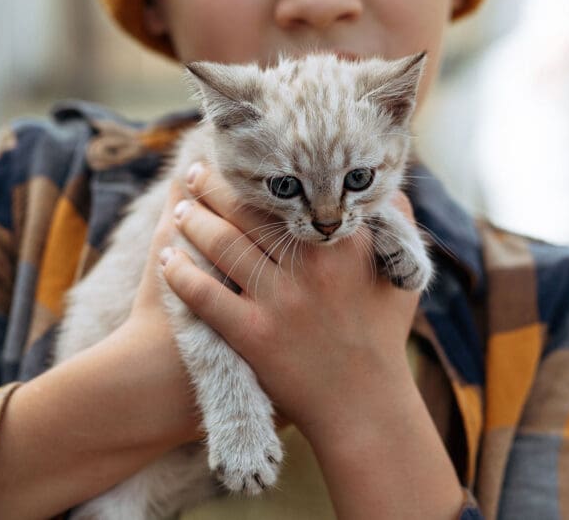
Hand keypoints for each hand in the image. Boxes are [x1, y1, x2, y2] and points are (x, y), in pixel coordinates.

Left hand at [161, 163, 419, 437]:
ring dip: (193, 220)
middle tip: (197, 172)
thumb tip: (385, 184)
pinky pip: (202, 293)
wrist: (364, 405)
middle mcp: (309, 266)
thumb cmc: (381, 335)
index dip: (258, 176)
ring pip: (221, 244)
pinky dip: (179, 271)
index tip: (239, 163)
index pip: (289, 195)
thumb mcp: (402, 274)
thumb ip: (398, 222)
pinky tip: (166, 257)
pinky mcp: (252, 334)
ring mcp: (279, 301)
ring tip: (181, 209)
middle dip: (214, 187)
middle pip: (247, 211)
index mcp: (343, 244)